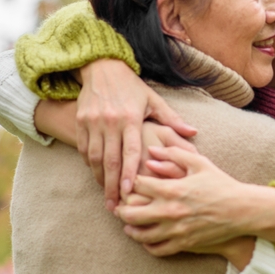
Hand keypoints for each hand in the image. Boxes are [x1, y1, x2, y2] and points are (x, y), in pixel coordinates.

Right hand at [75, 59, 195, 209]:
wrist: (101, 67)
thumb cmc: (131, 86)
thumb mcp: (153, 99)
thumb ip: (171, 119)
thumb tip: (193, 133)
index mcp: (131, 118)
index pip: (131, 151)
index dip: (131, 173)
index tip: (131, 192)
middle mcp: (111, 121)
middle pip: (110, 160)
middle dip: (112, 186)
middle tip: (116, 206)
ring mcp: (93, 122)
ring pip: (94, 157)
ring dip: (100, 179)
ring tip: (107, 197)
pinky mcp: (81, 121)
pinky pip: (83, 149)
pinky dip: (89, 165)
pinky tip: (97, 176)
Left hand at [116, 146, 274, 256]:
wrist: (241, 210)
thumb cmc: (220, 183)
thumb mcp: (199, 163)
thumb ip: (174, 154)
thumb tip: (152, 150)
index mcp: (171, 189)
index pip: (137, 186)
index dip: (128, 183)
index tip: (128, 183)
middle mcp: (170, 211)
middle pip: (131, 214)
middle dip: (121, 210)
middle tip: (118, 207)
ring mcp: (176, 230)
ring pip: (141, 235)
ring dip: (131, 230)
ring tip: (128, 225)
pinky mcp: (184, 244)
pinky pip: (157, 249)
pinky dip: (148, 245)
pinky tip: (147, 239)